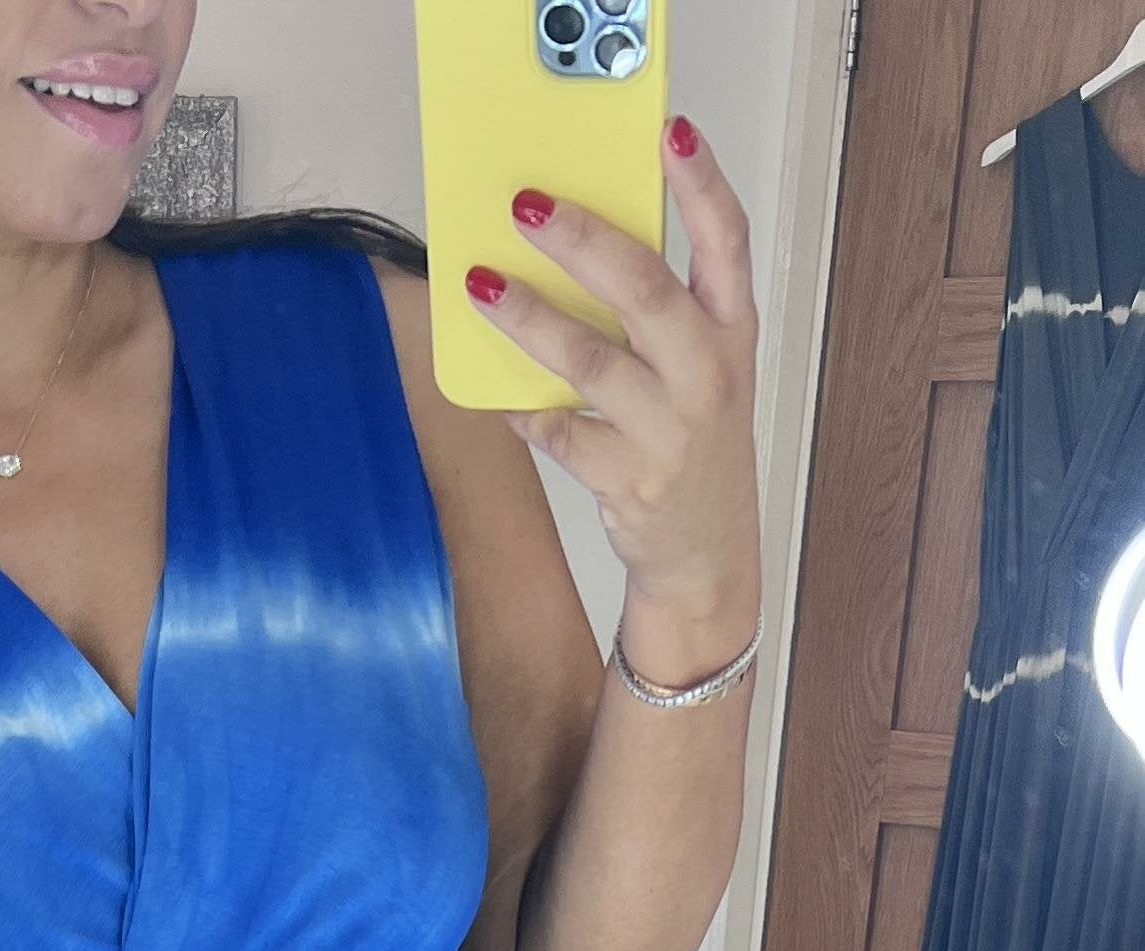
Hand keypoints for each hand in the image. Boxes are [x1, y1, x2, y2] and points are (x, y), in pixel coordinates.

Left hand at [469, 119, 760, 681]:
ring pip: (589, 362)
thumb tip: (577, 244)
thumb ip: (663, 312)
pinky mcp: (630, 480)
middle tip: (529, 206)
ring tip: (482, 286)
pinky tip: (503, 396)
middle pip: (645, 290)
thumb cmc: (695, 443)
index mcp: (732, 331)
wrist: (707, 555)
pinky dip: (526, 411)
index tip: (671, 131)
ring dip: (529, 319)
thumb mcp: (703, 369)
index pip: (726, 241)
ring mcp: (670, 430)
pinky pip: (560, 433)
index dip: (702, 183)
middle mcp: (708, 374)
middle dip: (583, 241)